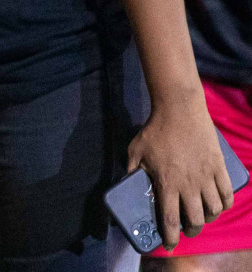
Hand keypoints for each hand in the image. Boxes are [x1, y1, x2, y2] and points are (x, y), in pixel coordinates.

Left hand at [129, 90, 233, 250]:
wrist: (179, 110)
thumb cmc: (154, 130)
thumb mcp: (135, 151)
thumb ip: (132, 171)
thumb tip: (128, 184)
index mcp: (167, 183)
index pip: (170, 219)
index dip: (170, 237)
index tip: (169, 246)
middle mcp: (189, 185)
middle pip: (196, 219)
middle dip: (192, 230)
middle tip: (187, 230)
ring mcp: (206, 176)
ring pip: (214, 209)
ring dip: (209, 218)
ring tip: (203, 216)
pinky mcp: (219, 167)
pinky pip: (227, 193)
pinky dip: (225, 204)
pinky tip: (219, 205)